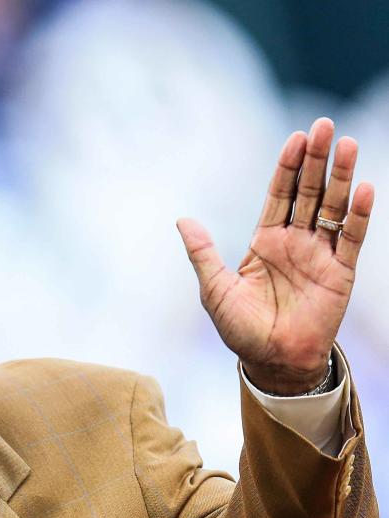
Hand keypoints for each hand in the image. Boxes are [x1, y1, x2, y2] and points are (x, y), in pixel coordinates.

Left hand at [177, 117, 373, 394]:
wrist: (271, 362)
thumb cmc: (240, 330)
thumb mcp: (214, 289)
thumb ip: (203, 253)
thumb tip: (182, 220)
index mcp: (265, 242)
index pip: (279, 195)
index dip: (288, 167)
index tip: (296, 137)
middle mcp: (295, 242)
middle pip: (308, 192)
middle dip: (316, 160)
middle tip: (325, 126)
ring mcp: (320, 255)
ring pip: (333, 208)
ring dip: (341, 177)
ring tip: (348, 145)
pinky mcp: (340, 273)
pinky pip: (351, 239)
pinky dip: (358, 214)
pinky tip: (363, 189)